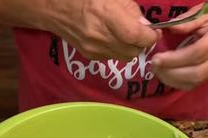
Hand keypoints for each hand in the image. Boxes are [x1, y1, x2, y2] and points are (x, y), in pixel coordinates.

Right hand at [44, 0, 159, 59]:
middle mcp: (100, 36)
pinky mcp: (90, 55)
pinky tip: (113, 38)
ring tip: (128, 35)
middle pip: (133, 51)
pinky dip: (118, 49)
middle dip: (142, 43)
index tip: (154, 32)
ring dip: (131, 48)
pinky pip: (112, 57)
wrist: (55, 8)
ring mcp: (94, 49)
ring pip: (124, 57)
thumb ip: (131, 9)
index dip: (150, 37)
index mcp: (106, 15)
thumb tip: (146, 26)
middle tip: (141, 32)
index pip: (136, 36)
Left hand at [151, 4, 207, 89]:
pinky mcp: (204, 78)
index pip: (195, 54)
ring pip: (192, 83)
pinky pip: (190, 85)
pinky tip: (164, 74)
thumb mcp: (202, 16)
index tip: (156, 58)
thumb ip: (189, 21)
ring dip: (170, 79)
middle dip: (170, 72)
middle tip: (153, 65)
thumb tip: (172, 27)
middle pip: (194, 74)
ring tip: (156, 69)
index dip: (174, 59)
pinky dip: (175, 82)